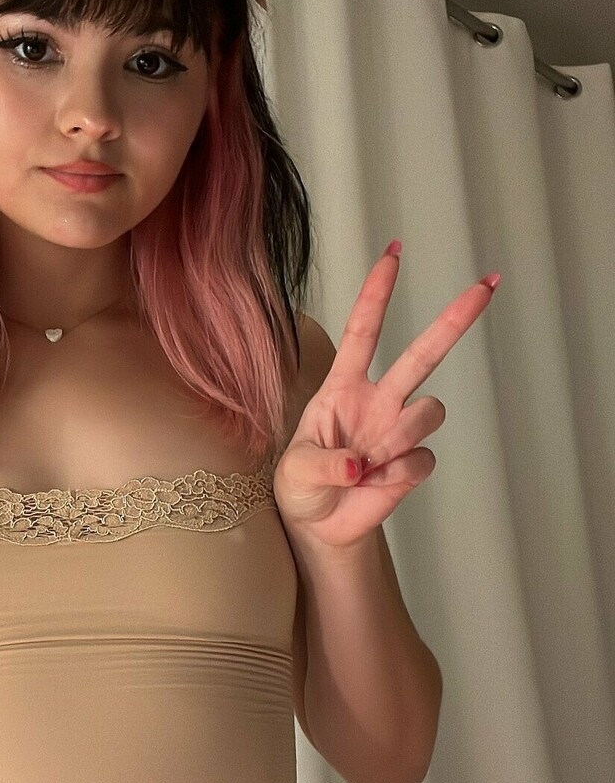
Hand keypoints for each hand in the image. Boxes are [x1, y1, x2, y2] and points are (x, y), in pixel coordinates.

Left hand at [272, 243, 500, 550]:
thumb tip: (358, 463)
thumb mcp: (294, 472)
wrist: (318, 527)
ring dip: (401, 435)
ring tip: (367, 463)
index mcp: (343, 387)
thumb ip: (322, 463)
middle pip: (423, 353)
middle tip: (487, 285)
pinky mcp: (413, 464)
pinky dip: (398, 474)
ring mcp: (398, 431)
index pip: (363, 330)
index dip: (377, 293)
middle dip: (455, 319)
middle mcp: (378, 401)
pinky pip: (422, 458)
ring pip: (429, 409)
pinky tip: (376, 485)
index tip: (393, 254)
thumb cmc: (301, 487)